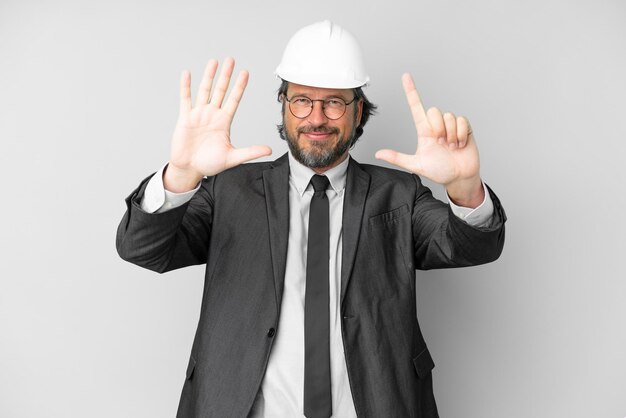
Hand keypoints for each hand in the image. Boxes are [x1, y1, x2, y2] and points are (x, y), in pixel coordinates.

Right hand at [165, 58, 271, 191]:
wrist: (189, 169)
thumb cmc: (209, 164)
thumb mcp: (232, 158)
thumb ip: (250, 152)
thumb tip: (269, 150)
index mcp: (224, 122)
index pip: (234, 100)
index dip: (239, 86)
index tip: (245, 73)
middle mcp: (212, 115)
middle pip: (221, 90)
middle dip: (226, 75)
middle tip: (231, 60)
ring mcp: (199, 115)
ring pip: (205, 91)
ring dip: (209, 76)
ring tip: (214, 62)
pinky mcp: (185, 118)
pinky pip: (185, 99)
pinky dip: (186, 86)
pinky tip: (187, 74)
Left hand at [375, 73, 482, 206]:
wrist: (460, 177)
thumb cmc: (439, 171)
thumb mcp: (416, 165)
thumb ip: (398, 158)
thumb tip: (378, 153)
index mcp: (424, 131)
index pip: (416, 107)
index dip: (411, 91)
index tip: (405, 76)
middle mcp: (437, 125)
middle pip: (434, 110)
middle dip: (437, 127)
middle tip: (441, 143)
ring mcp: (451, 126)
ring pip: (448, 116)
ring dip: (450, 134)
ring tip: (451, 146)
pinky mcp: (465, 128)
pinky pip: (462, 121)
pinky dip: (461, 134)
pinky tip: (460, 144)